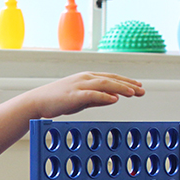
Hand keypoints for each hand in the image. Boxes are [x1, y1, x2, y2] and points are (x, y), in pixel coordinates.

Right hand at [29, 72, 143, 119]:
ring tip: (132, 93)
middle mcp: (85, 78)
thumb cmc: (58, 100)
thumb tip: (114, 98)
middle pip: (111, 79)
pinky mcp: (73, 95)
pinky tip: (114, 99)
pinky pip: (91, 94)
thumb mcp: (82, 99)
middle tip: (142, 90)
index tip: (139, 86)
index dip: (126, 81)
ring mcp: (79, 85)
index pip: (111, 77)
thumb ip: (98, 98)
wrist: (37, 101)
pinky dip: (104, 95)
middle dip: (128, 84)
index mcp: (87, 77)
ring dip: (120, 87)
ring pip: (104, 84)